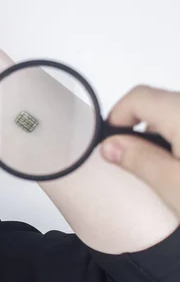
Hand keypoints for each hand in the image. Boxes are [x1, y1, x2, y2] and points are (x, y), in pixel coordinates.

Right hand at [101, 85, 179, 215]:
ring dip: (161, 139)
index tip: (109, 145)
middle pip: (157, 105)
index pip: (137, 97)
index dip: (115, 118)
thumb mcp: (171, 183)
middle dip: (137, 131)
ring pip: (175, 117)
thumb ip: (137, 159)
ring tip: (160, 172)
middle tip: (130, 163)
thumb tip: (111, 146)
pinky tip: (179, 169)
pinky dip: (178, 143)